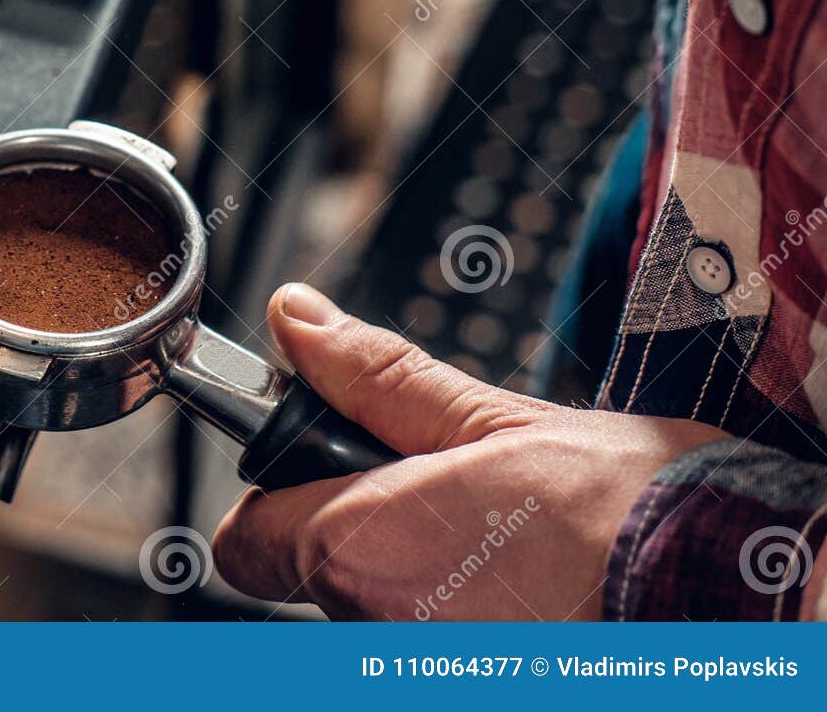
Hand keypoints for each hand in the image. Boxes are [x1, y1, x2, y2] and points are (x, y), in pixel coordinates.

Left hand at [212, 284, 726, 618]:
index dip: (272, 497)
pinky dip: (468, 619)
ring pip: (382, 612)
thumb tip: (300, 322)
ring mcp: (423, 668)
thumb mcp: (495, 419)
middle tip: (448, 495)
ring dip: (423, 576)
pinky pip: (435, 640)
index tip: (317, 468)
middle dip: (365, 528)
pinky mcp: (476, 685)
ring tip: (508, 545)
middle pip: (320, 572)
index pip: (247, 540)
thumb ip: (380, 379)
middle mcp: (377, 630)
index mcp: (361, 546)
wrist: (751, 600)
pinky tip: (531, 595)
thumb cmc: (634, 515)